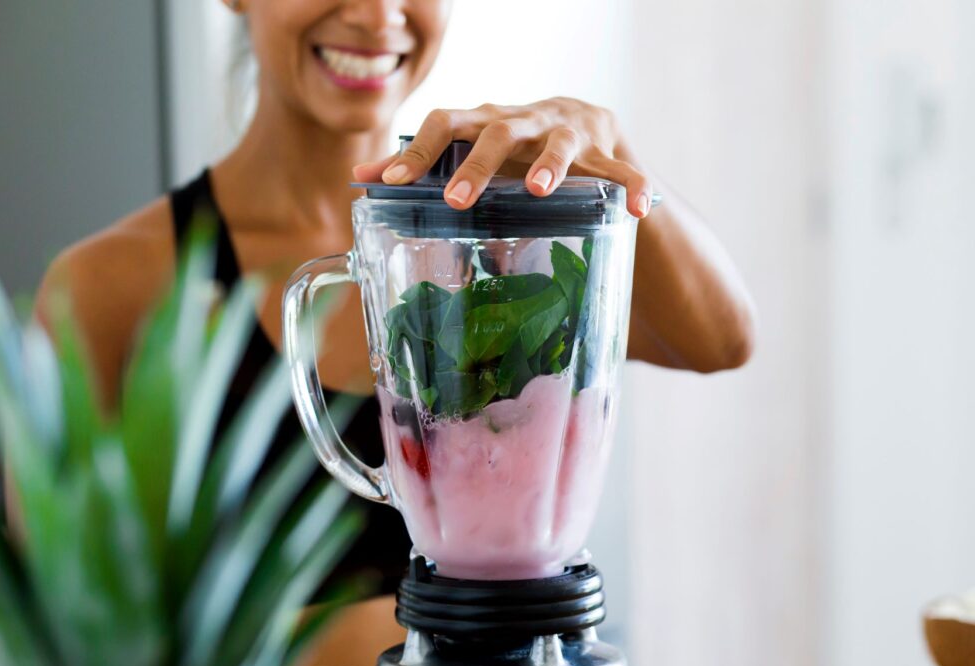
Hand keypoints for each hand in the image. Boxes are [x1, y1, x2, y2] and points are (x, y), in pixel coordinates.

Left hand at [352, 98, 653, 217]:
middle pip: (497, 132)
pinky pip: (624, 170)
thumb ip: (421, 165)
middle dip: (477, 164)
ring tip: (539, 190)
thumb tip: (359, 179)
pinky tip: (640, 210)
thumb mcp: (469, 149)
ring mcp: (568, 133)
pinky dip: (633, 186)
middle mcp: (523, 121)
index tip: (393, 183)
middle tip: (459, 200)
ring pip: (560, 143)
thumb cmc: (511, 147)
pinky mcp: (607, 151)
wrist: (583, 124)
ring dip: (550, 164)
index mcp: (484, 121)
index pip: (444, 124)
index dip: (418, 151)